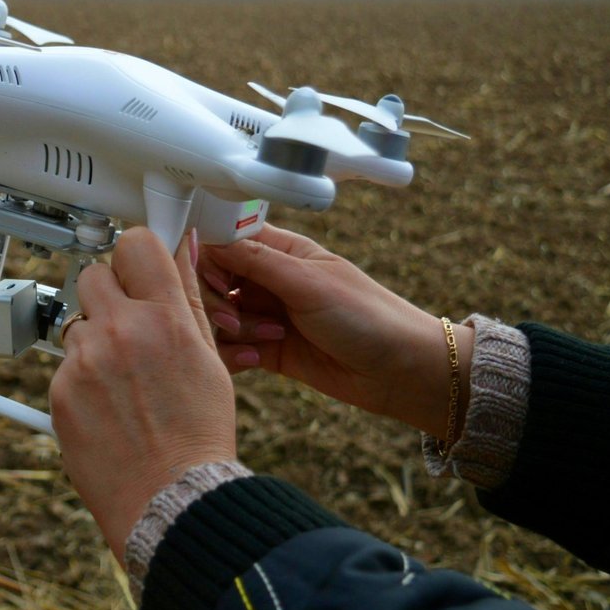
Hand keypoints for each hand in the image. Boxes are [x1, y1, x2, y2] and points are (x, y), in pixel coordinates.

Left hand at [50, 228, 236, 554]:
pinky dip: (81, 378)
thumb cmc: (197, 436)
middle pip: (94, 274)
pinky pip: (64, 364)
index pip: (137, 243)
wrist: (170, 498)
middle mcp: (120, 330)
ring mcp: (84, 360)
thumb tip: (183, 249)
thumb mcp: (209, 359)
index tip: (139, 269)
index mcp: (165, 318)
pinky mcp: (59, 389)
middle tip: (130, 328)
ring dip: (94, 339)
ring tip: (123, 380)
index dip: (138, 255)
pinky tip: (108, 405)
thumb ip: (187, 299)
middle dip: (109, 295)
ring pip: (77, 322)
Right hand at [199, 224, 470, 438]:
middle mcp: (269, 281)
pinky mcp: (268, 350)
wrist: (402, 371)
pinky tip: (256, 360)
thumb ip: (255, 260)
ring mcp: (267, 316)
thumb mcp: (308, 281)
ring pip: (218, 316)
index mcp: (281, 252)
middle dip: (216, 301)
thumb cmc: (368, 316)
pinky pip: (231, 348)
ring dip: (229, 330)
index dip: (210, 259)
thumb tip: (206, 238)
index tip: (216, 280)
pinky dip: (234, 354)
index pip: (225, 242)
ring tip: (262, 341)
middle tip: (233, 318)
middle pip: (214, 281)